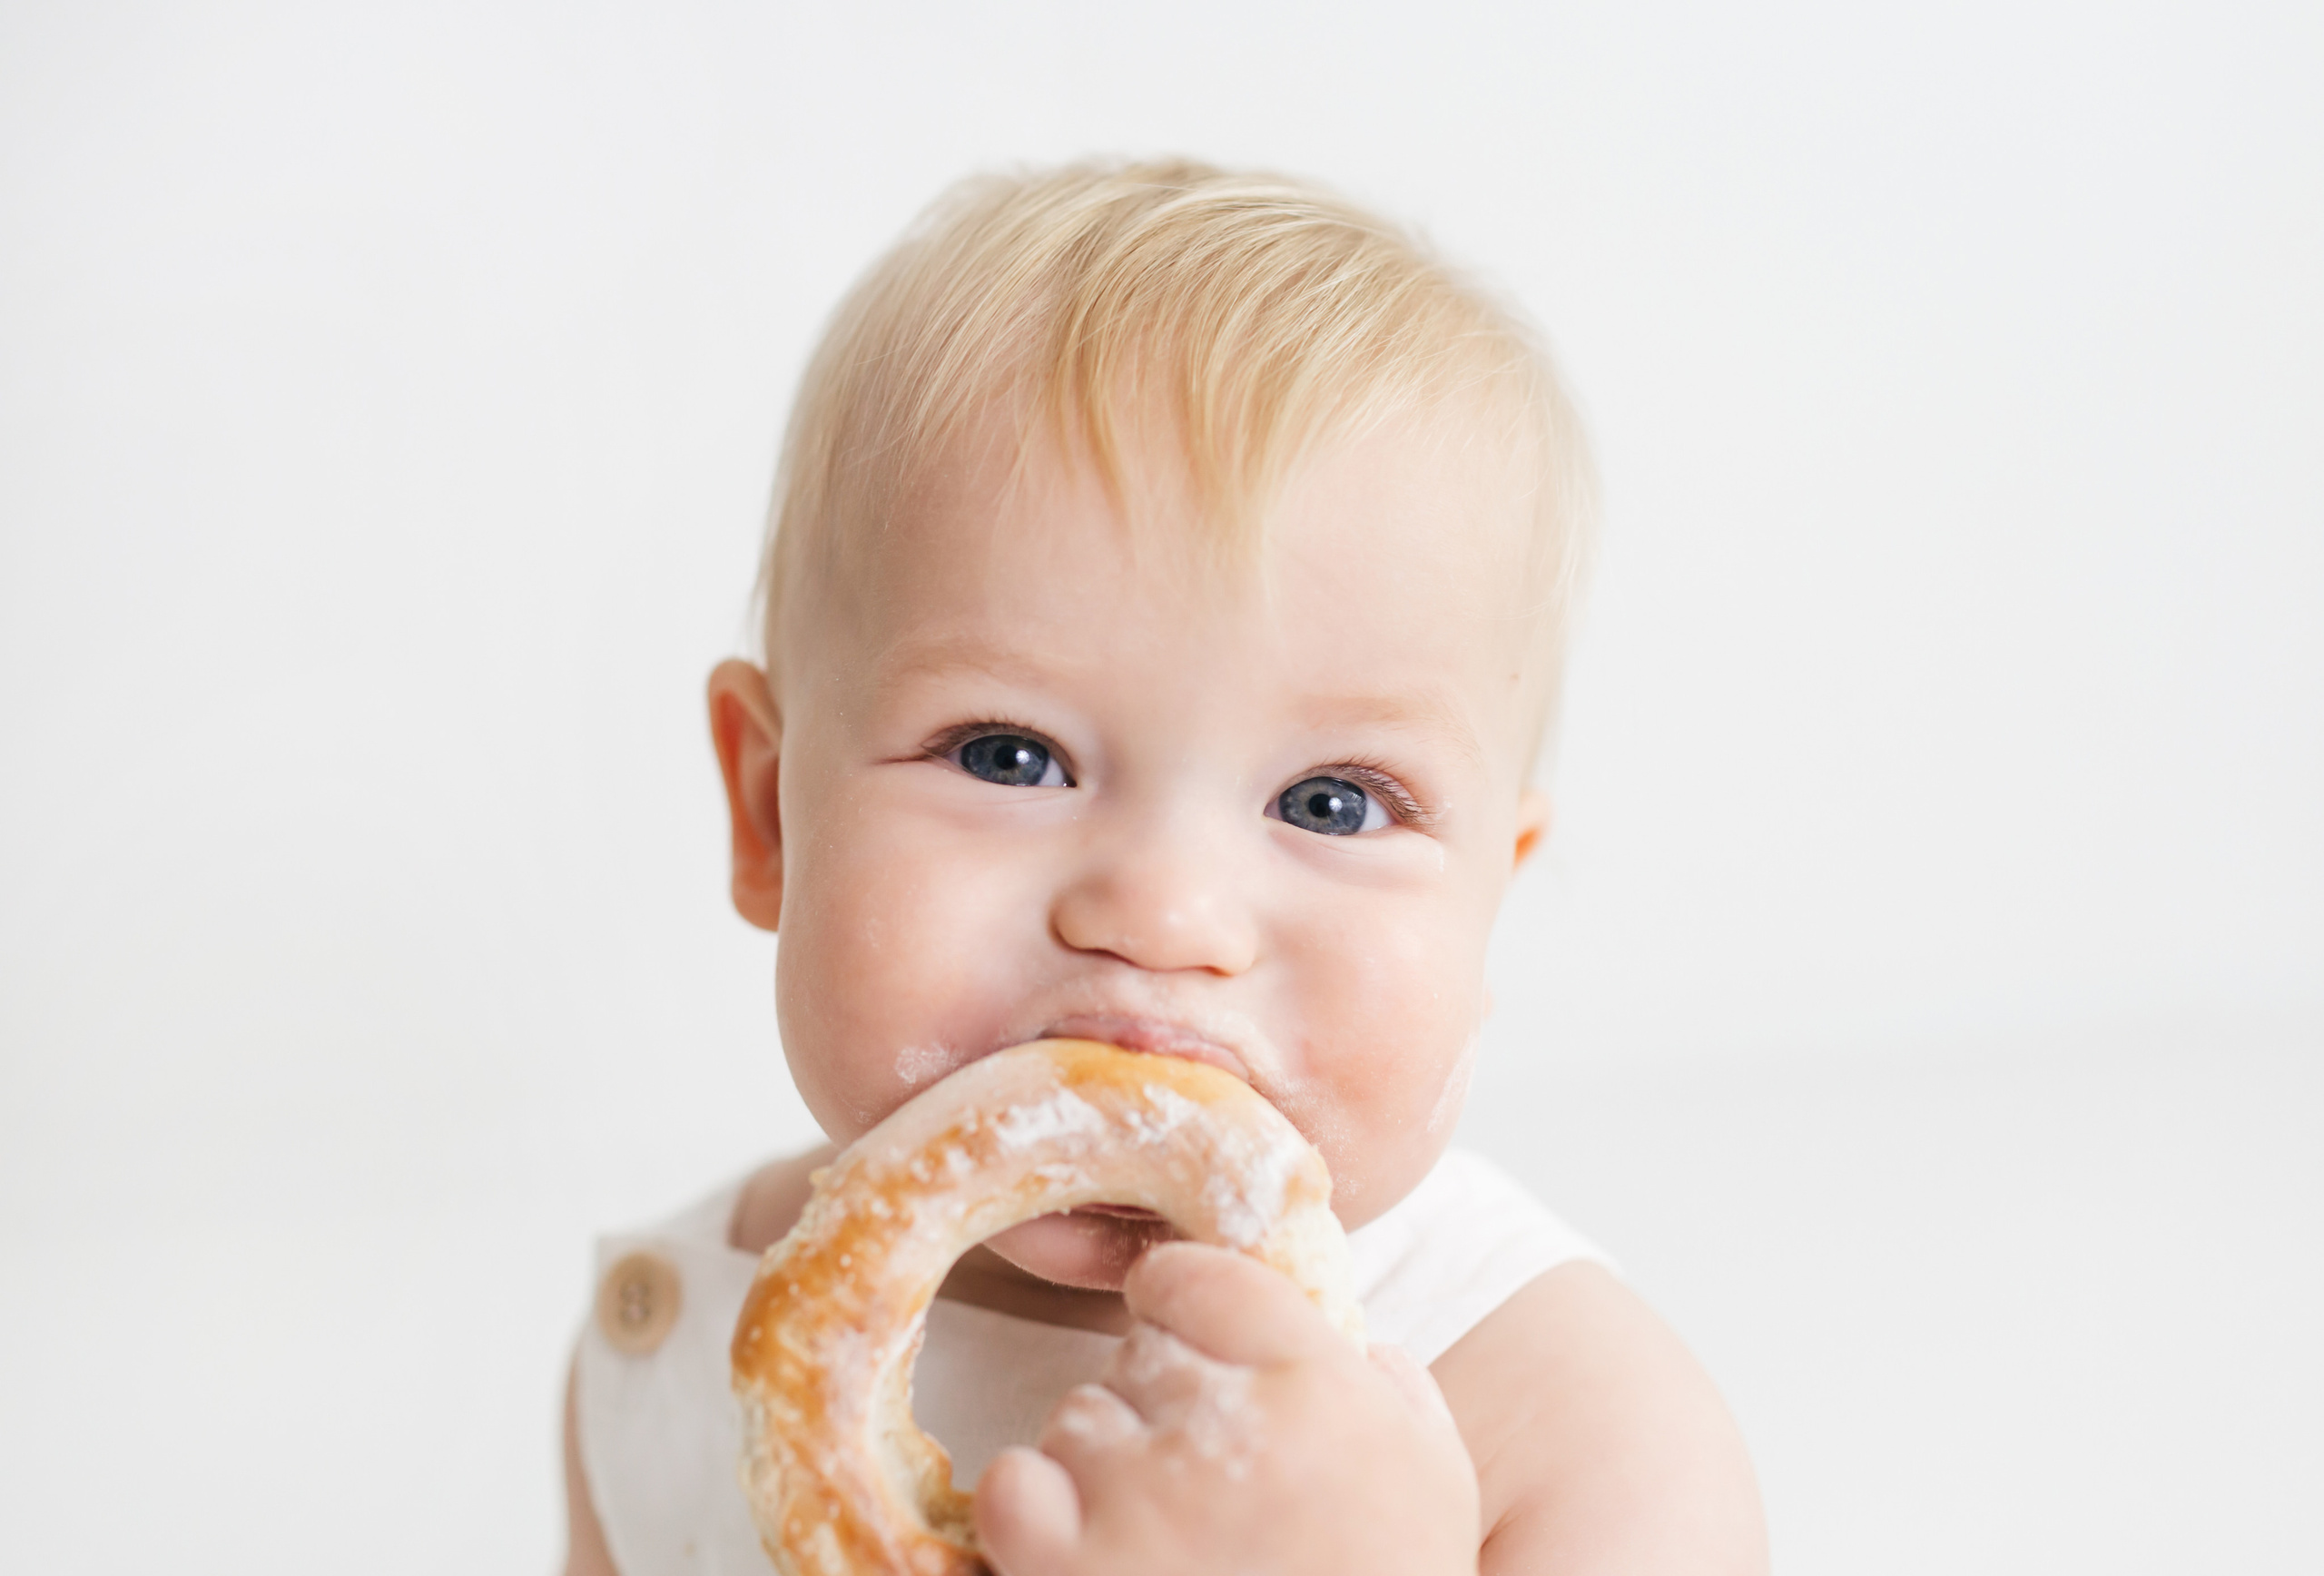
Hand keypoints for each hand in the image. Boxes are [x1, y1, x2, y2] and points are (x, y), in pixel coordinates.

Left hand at [973, 1242, 1480, 1575]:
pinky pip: (1014, 1485)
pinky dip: (1035, 1516)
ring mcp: (1141, 1499)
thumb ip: (1398, 1399)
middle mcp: (1227, 1426)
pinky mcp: (1069, 1569)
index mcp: (1320, 1386)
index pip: (1204, 1278)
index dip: (1182, 1304)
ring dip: (1101, 1471)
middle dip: (1156, 1410)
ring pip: (1076, 1419)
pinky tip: (1083, 1557)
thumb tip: (1356, 1349)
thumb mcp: (1438, 1492)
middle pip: (1137, 1356)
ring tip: (1157, 1545)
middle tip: (1194, 1488)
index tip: (1179, 1335)